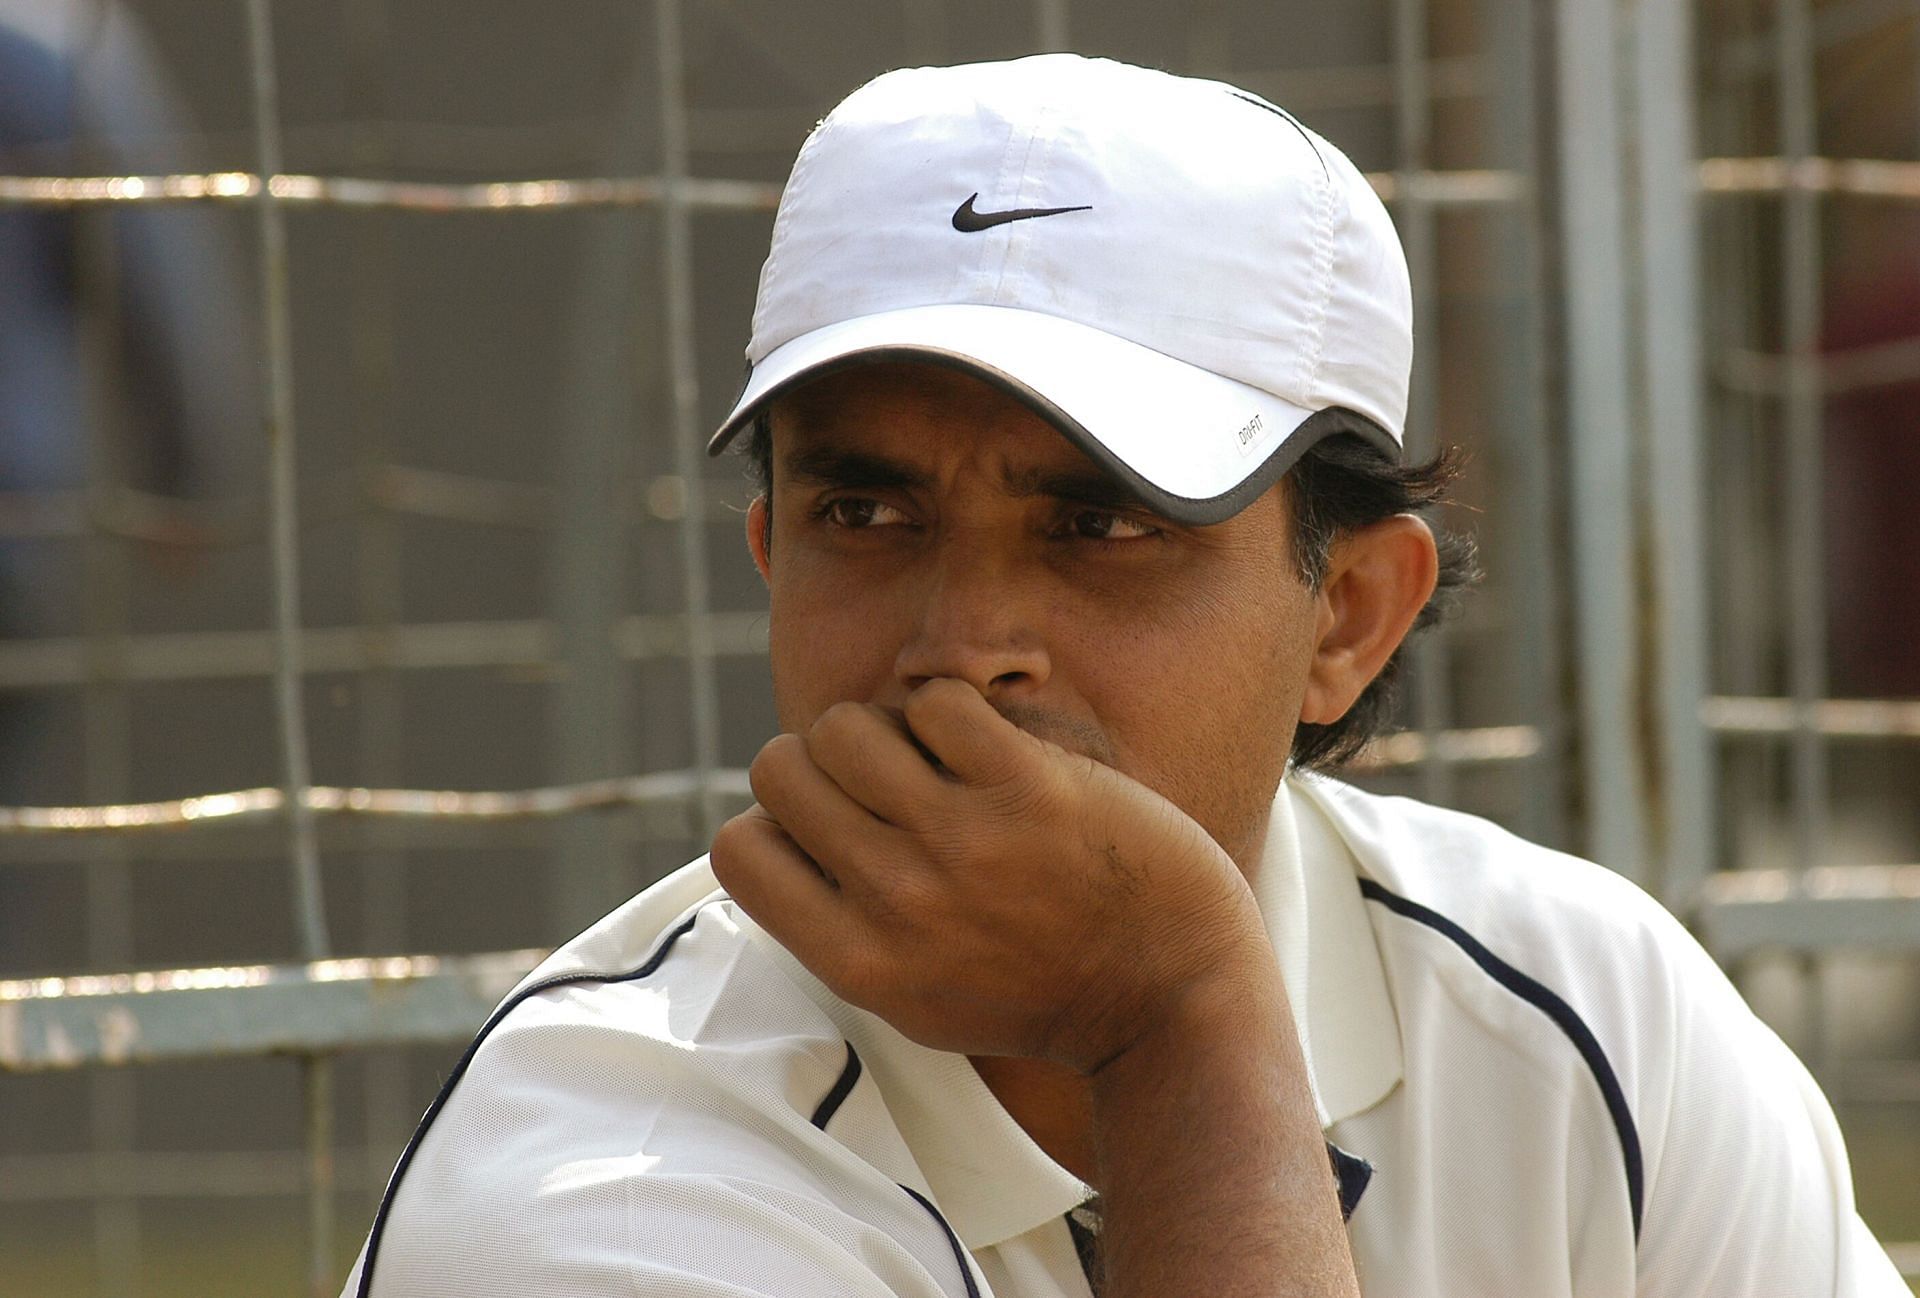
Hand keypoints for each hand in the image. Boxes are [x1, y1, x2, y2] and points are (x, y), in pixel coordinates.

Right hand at [708, 678, 1275, 1076]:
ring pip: (846, 725)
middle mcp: (897, 903)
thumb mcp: (915, 996)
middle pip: (781, 769)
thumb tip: (774, 830)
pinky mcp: (1028, 788)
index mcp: (858, 963)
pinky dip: (954, 709)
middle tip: (881, 779)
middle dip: (821, 761)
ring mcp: (962, 842)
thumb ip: (841, 927)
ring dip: (882, 726)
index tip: (829, 828)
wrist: (1172, 998)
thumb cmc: (1041, 992)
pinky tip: (987, 746)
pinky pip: (938, 701)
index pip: (737, 850)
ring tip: (931, 756)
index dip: (775, 822)